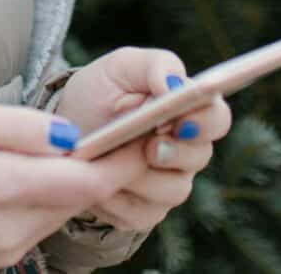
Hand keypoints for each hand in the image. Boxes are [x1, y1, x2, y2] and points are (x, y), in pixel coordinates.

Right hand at [0, 98, 151, 269]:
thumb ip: (21, 126)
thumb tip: (72, 136)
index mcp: (3, 188)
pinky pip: (37, 224)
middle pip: (77, 197)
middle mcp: (9, 229)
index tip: (143, 136)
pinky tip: (26, 175)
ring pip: (59, 211)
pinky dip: (43, 198)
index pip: (85, 180)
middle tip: (112, 134)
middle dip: (98, 167)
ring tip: (61, 149)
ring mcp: (4, 249)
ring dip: (67, 183)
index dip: (121, 159)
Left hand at [46, 47, 232, 231]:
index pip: (217, 117)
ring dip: (141, 177)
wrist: (63, 132)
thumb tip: (176, 85)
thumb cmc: (98, 93)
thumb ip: (154, 66)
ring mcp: (168, 182)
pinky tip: (97, 180)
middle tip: (149, 147)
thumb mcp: (120, 67)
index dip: (204, 122)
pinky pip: (142, 213)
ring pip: (173, 190)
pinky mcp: (145, 210)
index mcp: (188, 110)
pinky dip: (117, 198)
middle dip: (174, 152)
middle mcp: (186, 149)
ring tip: (110, 160)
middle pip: (200, 157)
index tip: (178, 121)